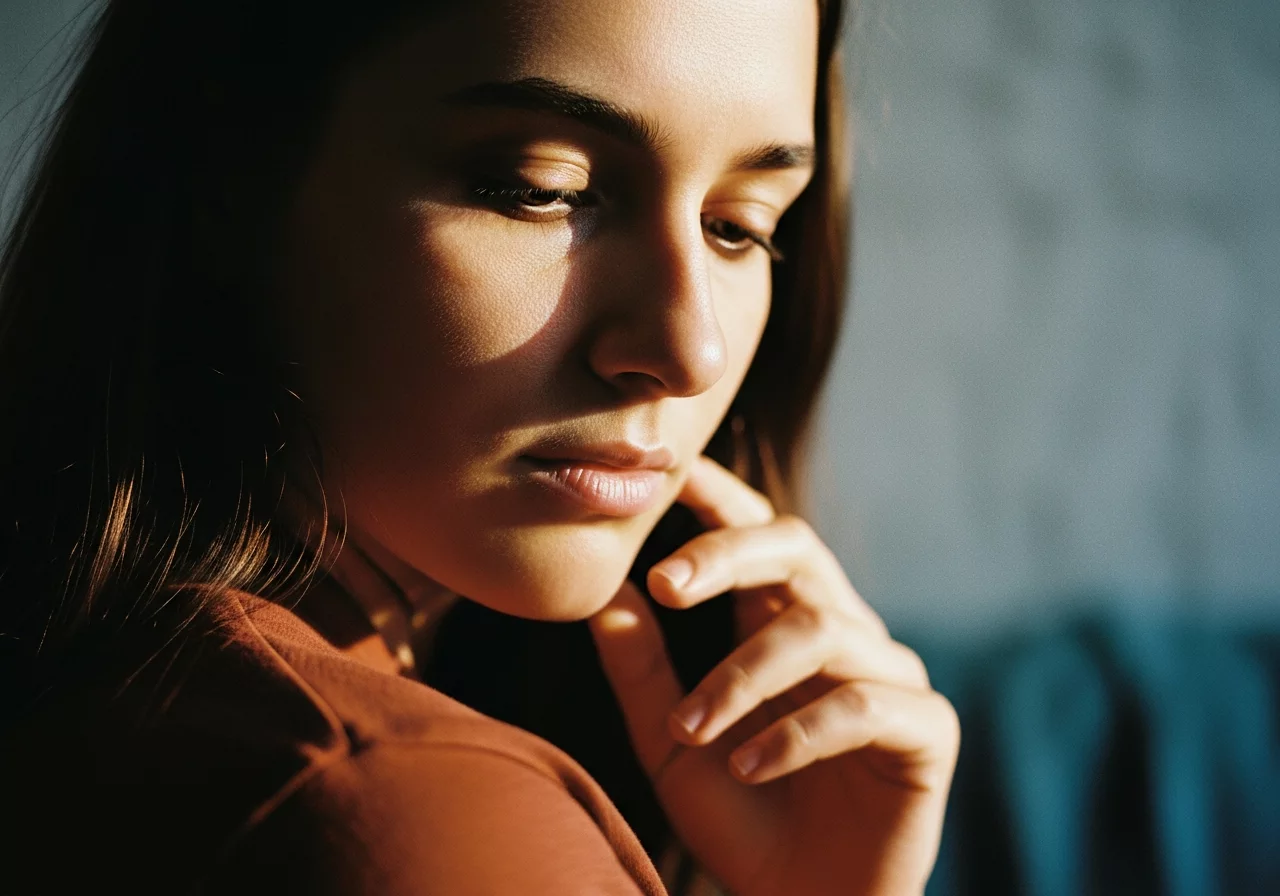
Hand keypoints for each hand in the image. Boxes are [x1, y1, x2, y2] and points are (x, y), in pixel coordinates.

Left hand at [588, 456, 958, 895]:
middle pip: (799, 548)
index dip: (724, 497)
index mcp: (783, 624)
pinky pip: (861, 705)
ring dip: (742, 676)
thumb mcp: (672, 743)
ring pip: (820, 630)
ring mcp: (890, 677)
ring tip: (690, 730)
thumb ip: (640, 670)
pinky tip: (748, 768)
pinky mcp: (925, 731)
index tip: (677, 470)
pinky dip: (794, 733)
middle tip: (665, 583)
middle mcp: (842, 634)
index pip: (761, 537)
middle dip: (730, 553)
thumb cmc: (740, 819)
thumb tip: (602, 592)